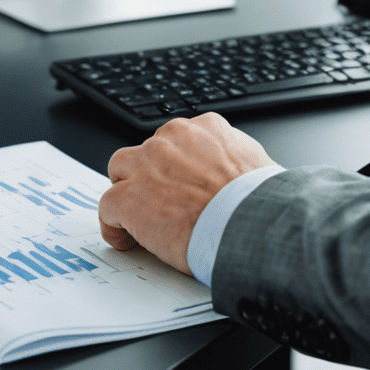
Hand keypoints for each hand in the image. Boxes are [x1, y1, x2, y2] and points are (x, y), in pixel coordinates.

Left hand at [98, 114, 275, 273]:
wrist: (250, 224)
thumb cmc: (262, 204)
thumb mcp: (258, 166)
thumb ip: (239, 163)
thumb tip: (240, 178)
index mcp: (206, 128)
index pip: (179, 139)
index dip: (177, 166)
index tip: (182, 186)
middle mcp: (172, 138)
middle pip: (147, 150)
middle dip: (149, 174)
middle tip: (161, 203)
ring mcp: (147, 165)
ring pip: (120, 169)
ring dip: (127, 191)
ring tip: (138, 219)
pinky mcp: (130, 197)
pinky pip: (107, 206)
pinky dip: (113, 226)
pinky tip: (127, 241)